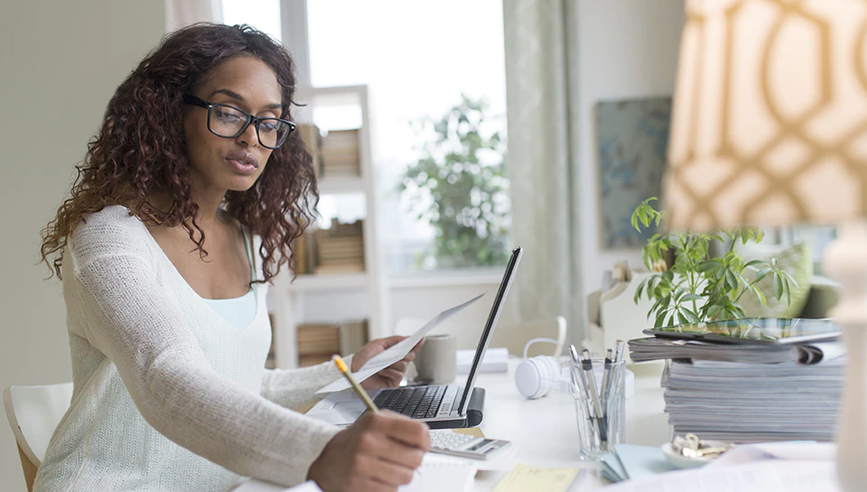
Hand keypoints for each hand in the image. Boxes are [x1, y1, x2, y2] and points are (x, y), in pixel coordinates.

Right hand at [308, 411, 430, 491]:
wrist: (328, 461)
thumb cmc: (356, 441)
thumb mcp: (375, 422)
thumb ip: (400, 425)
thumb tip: (425, 439)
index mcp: (375, 421)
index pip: (418, 431)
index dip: (426, 442)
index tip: (423, 446)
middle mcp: (368, 441)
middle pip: (415, 458)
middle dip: (413, 461)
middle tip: (404, 459)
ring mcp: (362, 464)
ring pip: (406, 476)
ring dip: (401, 475)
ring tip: (389, 468)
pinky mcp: (359, 484)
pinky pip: (392, 490)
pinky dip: (389, 486)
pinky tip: (379, 477)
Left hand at [352, 336, 422, 389]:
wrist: (355, 372)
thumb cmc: (363, 358)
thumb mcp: (378, 343)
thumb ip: (394, 340)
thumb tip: (407, 338)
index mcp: (393, 352)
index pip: (408, 348)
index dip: (416, 344)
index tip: (421, 338)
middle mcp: (395, 361)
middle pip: (410, 356)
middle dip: (403, 353)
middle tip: (393, 354)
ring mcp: (395, 372)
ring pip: (404, 365)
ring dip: (392, 363)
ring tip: (381, 365)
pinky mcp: (393, 382)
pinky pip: (399, 375)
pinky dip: (390, 372)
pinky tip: (381, 372)